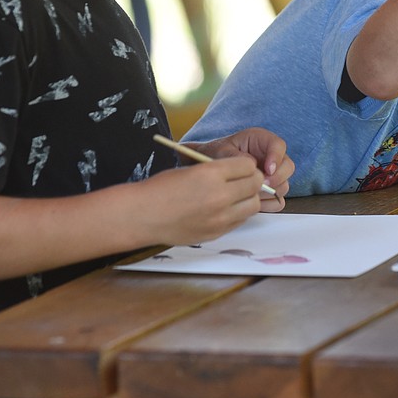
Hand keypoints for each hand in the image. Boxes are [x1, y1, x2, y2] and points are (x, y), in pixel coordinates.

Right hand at [133, 156, 267, 244]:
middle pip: (255, 184)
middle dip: (252, 180)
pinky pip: (240, 220)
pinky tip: (225, 209)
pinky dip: (238, 213)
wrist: (142, 216)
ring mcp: (220, 217)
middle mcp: (219, 195)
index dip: (246, 165)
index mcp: (211, 173)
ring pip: (253, 205)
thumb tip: (243, 172)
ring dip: (248, 198)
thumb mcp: (191, 169)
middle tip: (243, 180)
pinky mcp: (217, 232)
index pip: (248, 165)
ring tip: (236, 196)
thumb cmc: (161, 189)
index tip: (240, 167)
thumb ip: (218, 170)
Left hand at [193, 127, 293, 209]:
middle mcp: (270, 157)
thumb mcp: (222, 151)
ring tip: (253, 194)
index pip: (278, 145)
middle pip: (288, 166)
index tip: (268, 169)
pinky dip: (269, 203)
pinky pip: (278, 200)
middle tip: (262, 185)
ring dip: (272, 192)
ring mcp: (272, 175)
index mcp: (261, 141)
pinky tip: (255, 202)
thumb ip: (237, 156)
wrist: (208, 168)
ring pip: (285, 185)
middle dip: (277, 178)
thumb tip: (253, 166)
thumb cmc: (216, 155)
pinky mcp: (269, 190)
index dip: (276, 157)